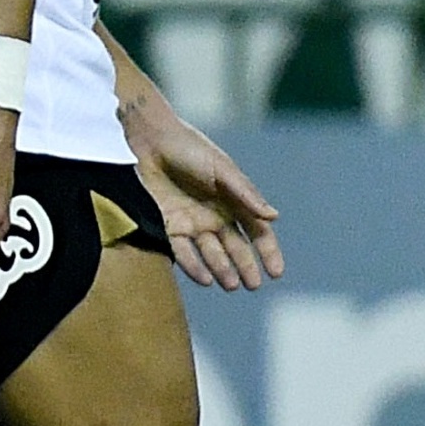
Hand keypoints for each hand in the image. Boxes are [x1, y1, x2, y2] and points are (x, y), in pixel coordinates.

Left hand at [124, 101, 283, 290]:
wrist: (149, 139)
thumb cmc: (189, 148)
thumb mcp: (222, 170)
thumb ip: (246, 194)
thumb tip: (273, 217)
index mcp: (233, 202)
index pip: (257, 232)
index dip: (268, 252)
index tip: (276, 272)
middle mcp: (215, 216)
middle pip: (235, 247)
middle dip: (245, 267)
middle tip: (252, 286)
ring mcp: (192, 223)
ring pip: (211, 253)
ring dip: (221, 269)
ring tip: (230, 285)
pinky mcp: (167, 226)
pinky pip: (182, 251)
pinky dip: (194, 266)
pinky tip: (205, 279)